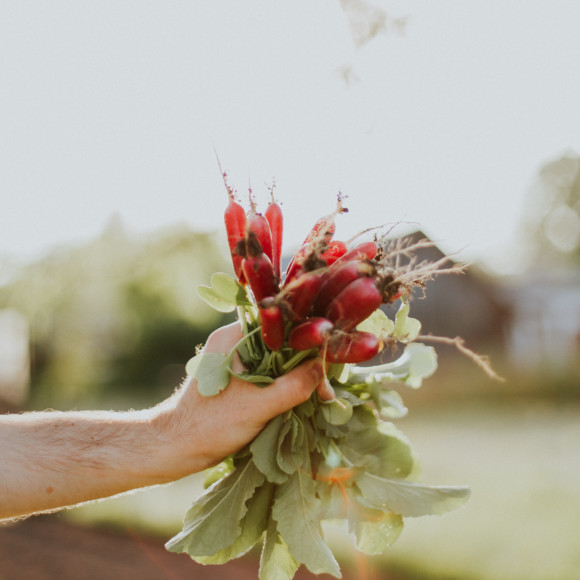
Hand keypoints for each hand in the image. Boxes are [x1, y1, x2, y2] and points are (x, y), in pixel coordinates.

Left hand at [152, 322, 330, 478]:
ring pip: (278, 358)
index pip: (280, 324)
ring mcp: (235, 358)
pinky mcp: (237, 376)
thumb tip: (324, 368)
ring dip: (298, 374)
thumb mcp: (257, 406)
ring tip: (320, 394)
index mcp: (233, 335)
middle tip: (327, 385)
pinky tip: (303, 398)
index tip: (327, 357)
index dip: (307, 338)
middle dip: (306, 360)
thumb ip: (293, 386)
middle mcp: (234, 340)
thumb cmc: (209, 425)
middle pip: (282, 341)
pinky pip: (269, 372)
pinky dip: (286, 383)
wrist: (174, 447)